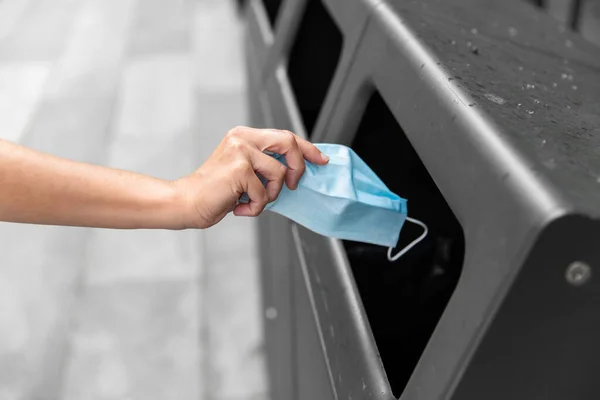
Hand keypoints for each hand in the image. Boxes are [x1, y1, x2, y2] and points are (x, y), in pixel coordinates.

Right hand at [174, 126, 328, 228]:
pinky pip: (265, 193)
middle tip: (294, 185)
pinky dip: (256, 207)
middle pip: (288, 143)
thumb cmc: (217, 191)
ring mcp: (241, 152)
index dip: (307, 148)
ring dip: (270, 195)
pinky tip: (240, 207)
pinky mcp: (239, 169)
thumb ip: (266, 164)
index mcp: (245, 135)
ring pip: (279, 173)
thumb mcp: (245, 171)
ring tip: (252, 200)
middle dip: (299, 167)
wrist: (188, 202)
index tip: (321, 160)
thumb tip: (298, 170)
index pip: (285, 135)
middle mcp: (243, 138)